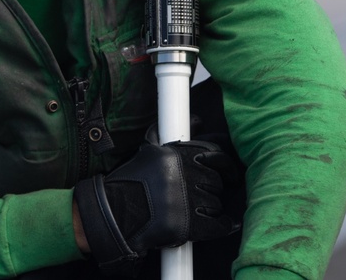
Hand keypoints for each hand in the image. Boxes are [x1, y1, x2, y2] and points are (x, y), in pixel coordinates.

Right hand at [73, 139, 240, 274]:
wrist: (116, 212)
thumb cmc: (132, 181)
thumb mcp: (149, 151)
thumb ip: (170, 133)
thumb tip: (198, 120)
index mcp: (175, 155)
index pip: (215, 154)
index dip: (224, 164)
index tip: (228, 172)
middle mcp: (183, 175)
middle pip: (216, 180)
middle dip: (213, 187)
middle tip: (205, 192)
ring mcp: (186, 200)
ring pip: (216, 202)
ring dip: (211, 206)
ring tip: (198, 209)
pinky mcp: (188, 225)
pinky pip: (218, 224)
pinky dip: (223, 225)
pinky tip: (225, 223)